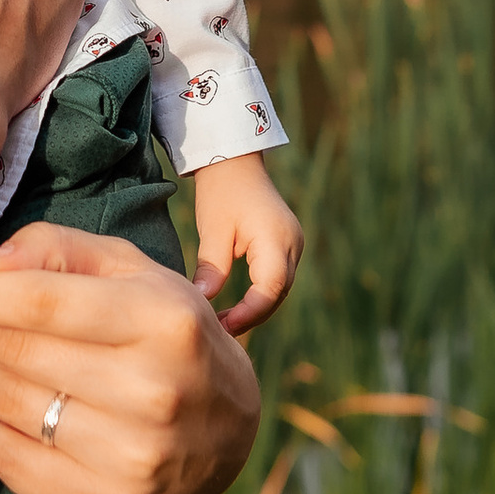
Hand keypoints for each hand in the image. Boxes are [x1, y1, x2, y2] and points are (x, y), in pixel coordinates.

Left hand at [0, 224, 258, 493]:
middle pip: (18, 353)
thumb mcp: (134, 272)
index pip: (40, 302)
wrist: (232, 431)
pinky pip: (15, 465)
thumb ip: (59, 250)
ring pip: (11, 406)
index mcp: (164, 321)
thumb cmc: (169, 332)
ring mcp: (136, 459)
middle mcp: (155, 392)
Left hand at [188, 151, 303, 334]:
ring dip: (256, 309)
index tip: (222, 326)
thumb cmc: (222, 191)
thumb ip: (211, 267)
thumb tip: (201, 302)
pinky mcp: (287, 246)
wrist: (235, 162)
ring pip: (279, 290)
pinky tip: (236, 308)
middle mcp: (292, 244)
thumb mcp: (213, 229)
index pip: (270, 289)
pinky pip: (277, 280)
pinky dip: (260, 296)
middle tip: (218, 331)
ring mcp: (293, 245)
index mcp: (276, 239)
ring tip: (224, 324)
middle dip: (251, 317)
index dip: (248, 313)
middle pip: (277, 294)